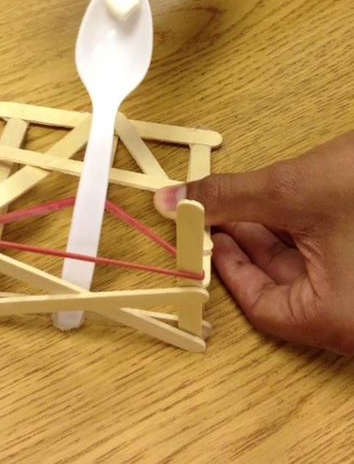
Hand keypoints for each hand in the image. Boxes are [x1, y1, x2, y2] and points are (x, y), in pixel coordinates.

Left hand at [154, 132, 353, 354]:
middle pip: (283, 289)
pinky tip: (276, 202)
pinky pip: (326, 257)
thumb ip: (226, 198)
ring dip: (269, 235)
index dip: (226, 268)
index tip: (203, 236)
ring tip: (240, 201)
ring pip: (304, 270)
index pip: (264, 309)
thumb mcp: (291, 190)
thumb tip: (172, 200)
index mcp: (340, 319)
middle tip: (213, 213)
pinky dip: (297, 232)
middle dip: (246, 244)